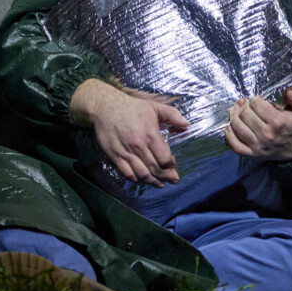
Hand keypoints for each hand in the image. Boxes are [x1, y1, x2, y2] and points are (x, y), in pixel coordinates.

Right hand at [70, 79, 189, 186]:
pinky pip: (127, 173)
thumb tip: (187, 125)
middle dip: (166, 177)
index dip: (171, 164)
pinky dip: (136, 179)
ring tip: (160, 184)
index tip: (173, 165)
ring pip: (142, 174)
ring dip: (153, 182)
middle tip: (172, 180)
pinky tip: (142, 180)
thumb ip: (172, 115)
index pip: (164, 158)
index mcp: (150, 134)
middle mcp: (138, 146)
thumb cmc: (131, 107)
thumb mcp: (154, 106)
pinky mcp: (115, 156)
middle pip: (155, 169)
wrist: (104, 107)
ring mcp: (126, 152)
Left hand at [225, 88, 291, 162]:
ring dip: (233, 117)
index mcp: (279, 122)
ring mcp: (258, 146)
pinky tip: (230, 126)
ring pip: (237, 126)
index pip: (256, 104)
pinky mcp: (252, 154)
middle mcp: (268, 135)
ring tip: (236, 112)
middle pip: (244, 114)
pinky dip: (229, 135)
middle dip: (243, 106)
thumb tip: (289, 92)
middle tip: (245, 105)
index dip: (254, 99)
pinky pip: (235, 145)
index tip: (257, 101)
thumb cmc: (291, 125)